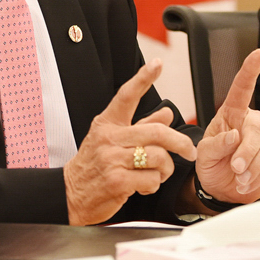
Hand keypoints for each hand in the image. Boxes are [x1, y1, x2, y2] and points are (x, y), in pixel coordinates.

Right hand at [63, 60, 198, 225]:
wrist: (70, 195)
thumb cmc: (93, 167)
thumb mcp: (111, 142)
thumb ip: (140, 126)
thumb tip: (166, 113)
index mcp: (107, 124)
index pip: (127, 96)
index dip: (143, 78)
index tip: (156, 64)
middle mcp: (109, 138)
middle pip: (157, 133)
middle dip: (181, 143)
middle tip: (190, 152)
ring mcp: (112, 160)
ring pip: (158, 158)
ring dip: (165, 169)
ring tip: (156, 174)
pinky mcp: (117, 181)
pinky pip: (151, 180)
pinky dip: (154, 185)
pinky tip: (143, 186)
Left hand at [194, 49, 259, 204]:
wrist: (223, 188)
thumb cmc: (212, 164)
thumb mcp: (203, 155)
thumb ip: (215, 146)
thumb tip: (234, 137)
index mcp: (232, 113)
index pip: (242, 89)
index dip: (250, 71)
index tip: (258, 54)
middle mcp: (253, 121)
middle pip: (258, 129)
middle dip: (247, 152)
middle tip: (235, 169)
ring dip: (253, 168)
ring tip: (239, 180)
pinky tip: (248, 182)